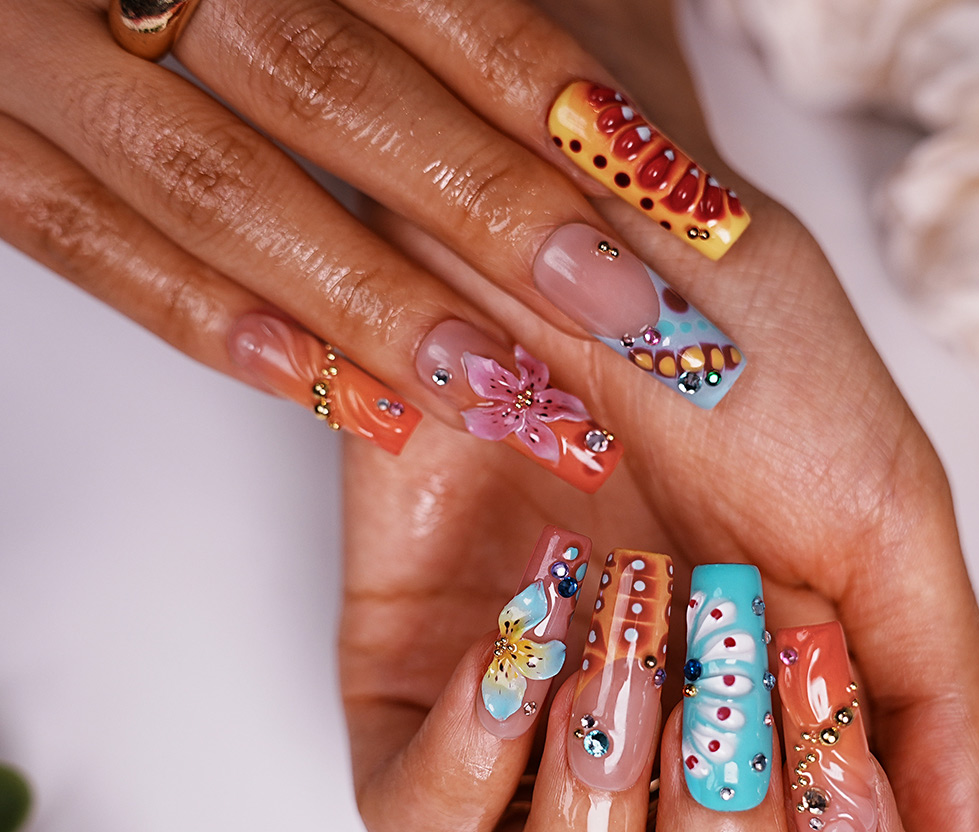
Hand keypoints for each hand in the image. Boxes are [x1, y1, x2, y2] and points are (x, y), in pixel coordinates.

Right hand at [3, 0, 746, 486]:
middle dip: (485, 209)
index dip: (547, 97)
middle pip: (329, 87)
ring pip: (213, 182)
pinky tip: (345, 401)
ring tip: (499, 389)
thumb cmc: (279, 0)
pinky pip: (78, 239)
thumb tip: (606, 100)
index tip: (672, 202)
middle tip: (619, 313)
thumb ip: (454, 15)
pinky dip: (214, 325)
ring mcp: (37, 48)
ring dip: (369, 300)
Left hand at [339, 6, 978, 831]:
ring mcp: (534, 753)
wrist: (582, 253)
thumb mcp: (884, 520)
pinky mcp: (416, 707)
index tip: (823, 686)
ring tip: (624, 646)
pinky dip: (471, 770)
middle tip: (728, 675)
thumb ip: (939, 701)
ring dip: (603, 812)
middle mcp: (667, 772)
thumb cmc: (743, 369)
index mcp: (790, 744)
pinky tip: (519, 648)